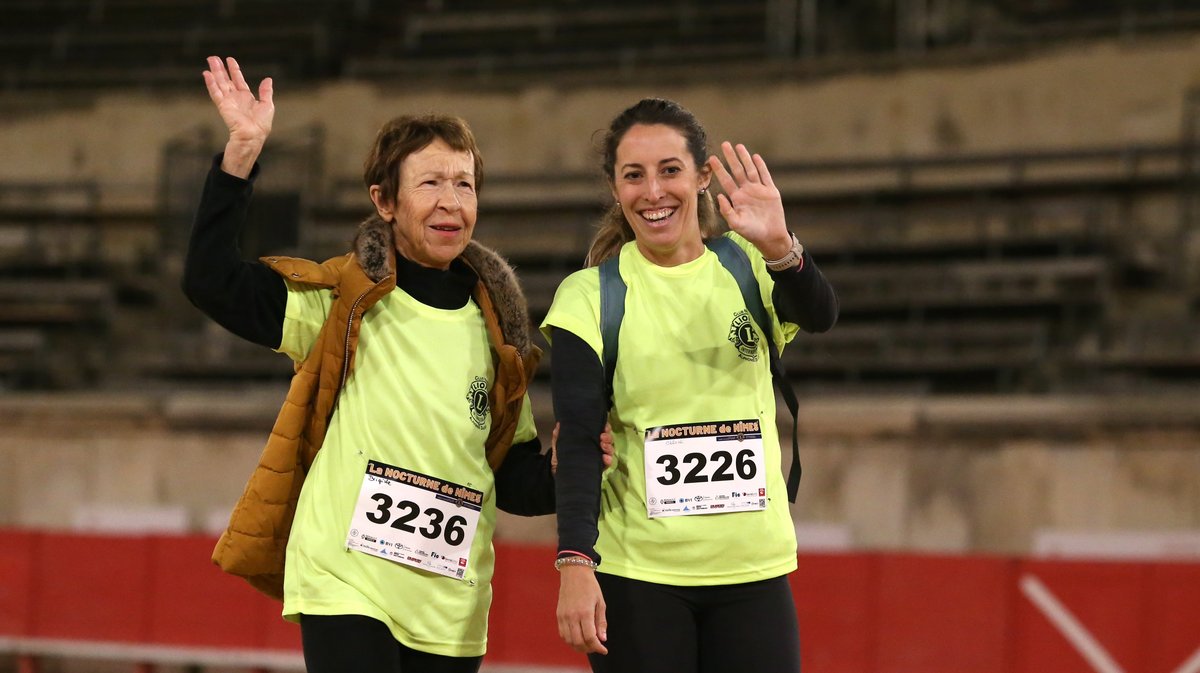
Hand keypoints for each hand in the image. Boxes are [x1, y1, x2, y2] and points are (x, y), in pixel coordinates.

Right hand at [202, 55, 273, 177]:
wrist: (253, 135)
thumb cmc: (261, 124)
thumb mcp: (267, 105)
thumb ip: (266, 92)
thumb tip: (268, 79)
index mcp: (246, 97)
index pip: (238, 80)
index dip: (234, 70)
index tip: (230, 59)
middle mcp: (236, 98)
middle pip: (226, 80)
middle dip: (220, 68)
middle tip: (213, 57)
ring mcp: (228, 101)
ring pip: (219, 83)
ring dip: (215, 72)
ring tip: (210, 60)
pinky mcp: (223, 105)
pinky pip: (215, 92)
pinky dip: (211, 83)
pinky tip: (207, 74)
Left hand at [550, 422, 614, 474]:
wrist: (559, 473)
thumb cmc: (561, 457)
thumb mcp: (559, 445)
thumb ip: (559, 435)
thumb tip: (559, 424)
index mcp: (589, 439)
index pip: (601, 431)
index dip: (605, 427)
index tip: (604, 426)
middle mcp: (596, 447)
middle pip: (608, 439)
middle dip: (608, 437)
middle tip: (602, 436)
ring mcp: (599, 457)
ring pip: (609, 450)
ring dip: (609, 447)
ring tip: (603, 446)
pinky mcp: (599, 467)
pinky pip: (607, 463)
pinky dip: (608, 460)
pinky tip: (605, 457)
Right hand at [556, 565, 607, 654]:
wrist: (574, 573)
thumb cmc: (590, 586)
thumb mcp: (600, 603)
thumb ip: (601, 622)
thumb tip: (602, 639)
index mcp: (585, 612)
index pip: (590, 638)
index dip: (597, 647)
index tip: (604, 650)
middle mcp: (572, 616)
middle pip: (578, 642)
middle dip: (589, 649)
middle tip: (596, 648)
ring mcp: (564, 616)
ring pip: (569, 640)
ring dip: (579, 647)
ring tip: (588, 645)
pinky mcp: (559, 615)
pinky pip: (563, 634)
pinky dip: (570, 640)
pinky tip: (578, 638)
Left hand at [707, 141, 791, 259]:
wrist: (770, 236)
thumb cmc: (751, 232)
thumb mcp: (736, 223)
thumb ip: (726, 210)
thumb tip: (719, 195)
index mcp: (737, 198)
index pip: (726, 180)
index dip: (719, 169)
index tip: (711, 159)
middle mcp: (746, 191)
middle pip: (737, 171)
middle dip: (731, 158)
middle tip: (724, 144)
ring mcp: (759, 190)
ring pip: (750, 170)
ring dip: (745, 158)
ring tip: (739, 146)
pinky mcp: (770, 191)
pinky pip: (765, 176)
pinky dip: (761, 166)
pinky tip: (755, 157)